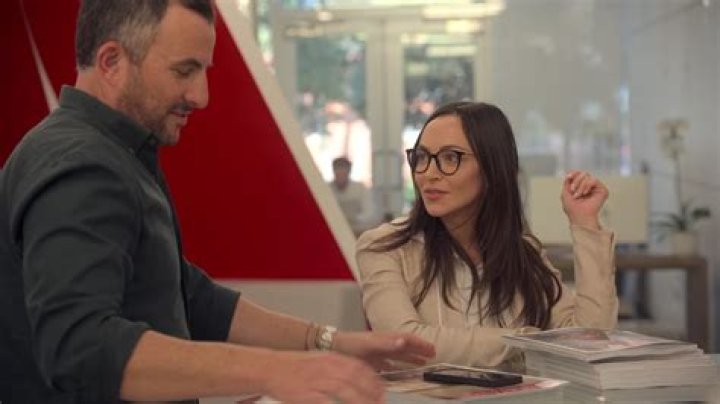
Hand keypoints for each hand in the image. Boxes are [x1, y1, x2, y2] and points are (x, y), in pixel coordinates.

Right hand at [262, 351, 383, 403]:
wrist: (269, 367)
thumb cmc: (294, 367)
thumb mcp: (319, 361)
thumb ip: (337, 368)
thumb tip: (355, 379)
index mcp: (331, 359)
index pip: (359, 368)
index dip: (373, 381)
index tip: (381, 392)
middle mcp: (327, 367)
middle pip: (355, 380)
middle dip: (371, 394)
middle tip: (380, 403)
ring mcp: (316, 381)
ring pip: (345, 391)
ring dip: (360, 402)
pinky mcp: (306, 395)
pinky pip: (326, 403)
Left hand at [332, 331, 435, 370]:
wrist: (333, 346)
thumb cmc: (350, 344)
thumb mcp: (369, 344)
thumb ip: (387, 343)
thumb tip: (403, 341)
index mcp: (386, 338)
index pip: (407, 339)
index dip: (420, 344)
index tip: (432, 349)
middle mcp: (383, 344)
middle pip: (405, 347)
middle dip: (419, 350)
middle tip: (432, 355)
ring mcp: (377, 352)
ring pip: (398, 355)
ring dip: (410, 358)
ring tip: (422, 363)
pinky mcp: (370, 359)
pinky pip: (388, 364)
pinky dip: (397, 367)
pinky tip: (400, 372)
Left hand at [561, 171, 608, 228]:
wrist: (580, 217)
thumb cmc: (572, 208)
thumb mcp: (565, 193)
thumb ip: (567, 183)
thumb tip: (569, 174)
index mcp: (581, 187)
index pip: (579, 174)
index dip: (573, 173)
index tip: (568, 177)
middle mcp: (590, 187)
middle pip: (583, 173)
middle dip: (576, 181)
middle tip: (573, 190)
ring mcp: (596, 188)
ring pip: (587, 176)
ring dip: (580, 185)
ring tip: (578, 195)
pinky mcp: (603, 190)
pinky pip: (594, 180)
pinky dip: (586, 185)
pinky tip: (585, 193)